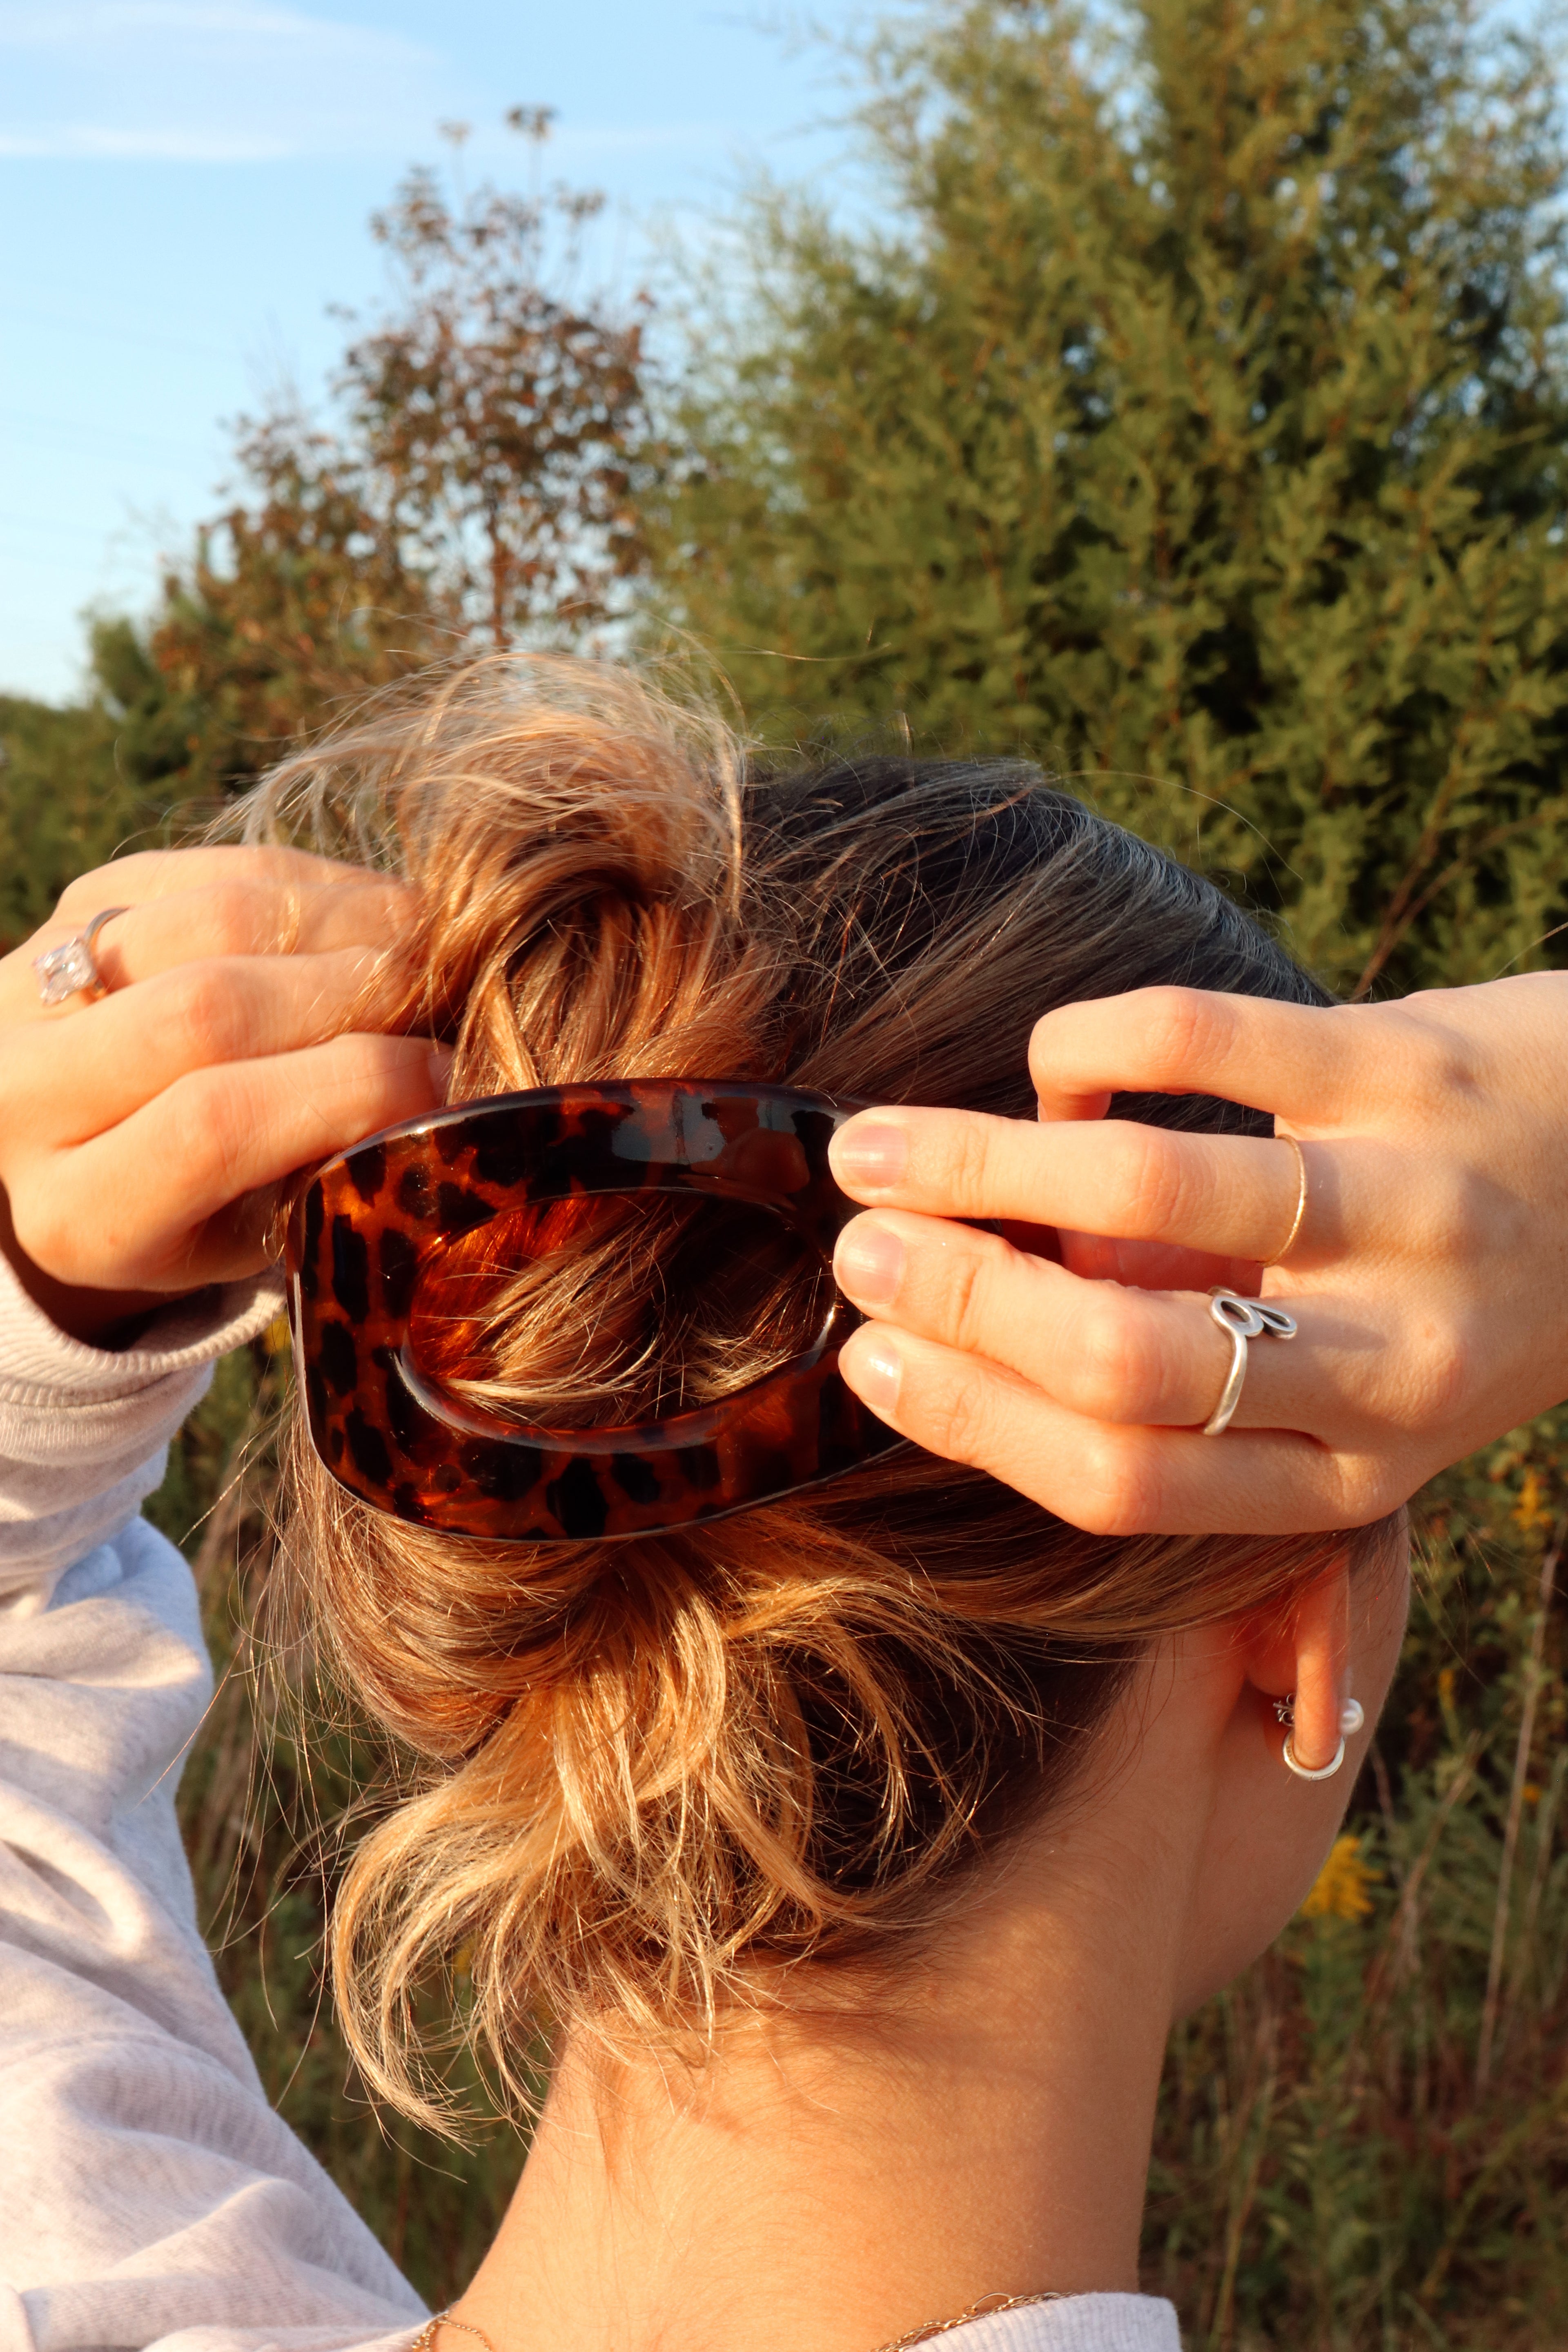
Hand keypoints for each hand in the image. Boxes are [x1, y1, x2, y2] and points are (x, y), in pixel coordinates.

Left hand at [0, 846, 447, 1342]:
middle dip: (362, 992)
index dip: (351, 1087)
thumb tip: (445, 1082)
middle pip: (210, 1012)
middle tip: (451, 996)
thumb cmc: (201, 1211)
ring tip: (429, 944)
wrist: (82, 1147)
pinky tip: (377, 912)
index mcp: (78, 1212)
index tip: (445, 1080)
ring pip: (215, 920)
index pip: (215, 1127)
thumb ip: (327, 1175)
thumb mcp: (254, 1236)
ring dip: (349, 920)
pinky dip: (317, 882)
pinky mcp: (75, 901)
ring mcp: (35, 984)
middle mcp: (24, 1094)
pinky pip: (213, 869)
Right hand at [827, 976, 1567, 1534]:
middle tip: (857, 1249)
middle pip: (1122, 1353)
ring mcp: (1409, 1202)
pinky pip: (1205, 1040)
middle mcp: (1394, 1355)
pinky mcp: (1413, 1065)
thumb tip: (992, 1355)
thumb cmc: (1481, 1292)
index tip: (872, 1358)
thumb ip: (1221, 1408)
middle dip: (959, 1297)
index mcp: (1361, 1463)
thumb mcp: (1376, 1399)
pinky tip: (1058, 1067)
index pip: (1124, 1478)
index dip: (972, 1418)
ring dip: (979, 1162)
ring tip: (876, 1145)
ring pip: (1146, 1188)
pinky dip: (1091, 1045)